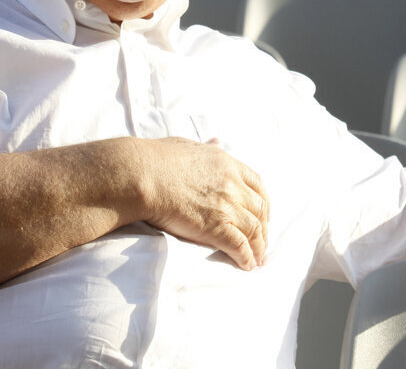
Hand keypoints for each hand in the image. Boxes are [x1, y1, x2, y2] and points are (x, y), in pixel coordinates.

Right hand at [132, 137, 268, 269]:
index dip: (262, 202)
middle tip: (262, 241)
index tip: (262, 214)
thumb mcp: (189, 145)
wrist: (141, 175)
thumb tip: (216, 140)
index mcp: (227, 164)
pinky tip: (247, 265)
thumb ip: (206, 147)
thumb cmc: (156, 159)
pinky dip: (246, 257)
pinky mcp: (216, 227)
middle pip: (259, 209)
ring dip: (258, 247)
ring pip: (253, 230)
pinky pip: (239, 245)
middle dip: (264, 228)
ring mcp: (226, 205)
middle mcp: (232, 184)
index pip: (257, 185)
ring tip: (258, 259)